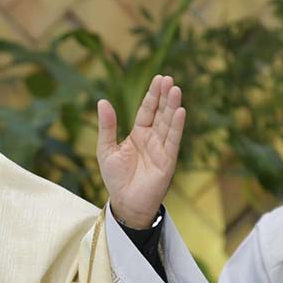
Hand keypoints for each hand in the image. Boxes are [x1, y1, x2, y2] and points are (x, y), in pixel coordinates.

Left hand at [97, 75, 185, 228]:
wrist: (125, 203)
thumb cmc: (116, 178)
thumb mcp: (106, 149)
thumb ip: (107, 126)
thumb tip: (102, 101)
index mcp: (138, 134)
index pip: (147, 110)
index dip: (152, 95)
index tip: (158, 78)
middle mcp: (152, 139)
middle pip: (160, 113)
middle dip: (164, 96)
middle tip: (168, 78)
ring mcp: (161, 149)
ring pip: (168, 123)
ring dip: (172, 107)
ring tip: (176, 89)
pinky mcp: (168, 161)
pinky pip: (173, 141)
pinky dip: (176, 126)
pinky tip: (180, 111)